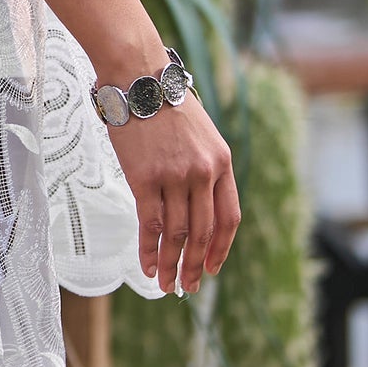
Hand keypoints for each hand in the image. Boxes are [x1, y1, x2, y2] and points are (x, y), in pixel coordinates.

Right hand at [104, 93, 240, 297]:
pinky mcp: (145, 178)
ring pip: (176, 234)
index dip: (221, 248)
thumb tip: (197, 205)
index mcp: (222, 162)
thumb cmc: (165, 104)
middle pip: (203, 232)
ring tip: (165, 285)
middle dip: (195, 265)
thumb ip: (204, 167)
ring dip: (171, 264)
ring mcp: (175, 176)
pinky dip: (148, 250)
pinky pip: (150, 224)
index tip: (212, 269)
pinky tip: (147, 266)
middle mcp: (203, 173)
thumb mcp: (200, 134)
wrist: (138, 79)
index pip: (229, 217)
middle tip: (186, 287)